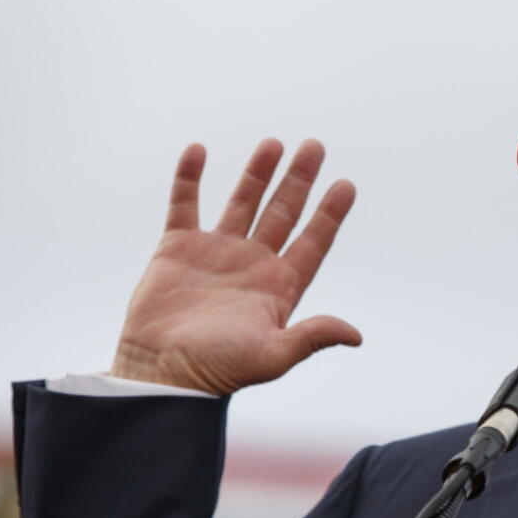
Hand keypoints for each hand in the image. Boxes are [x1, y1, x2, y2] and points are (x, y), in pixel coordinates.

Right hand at [110, 139, 360, 394]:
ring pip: (242, 202)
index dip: (329, 214)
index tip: (347, 185)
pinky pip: (184, 204)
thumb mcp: (273, 356)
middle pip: (283, 213)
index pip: (313, 242)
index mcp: (279, 286)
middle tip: (315, 146)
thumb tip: (356, 335)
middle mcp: (252, 264)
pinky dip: (189, 178)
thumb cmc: (219, 370)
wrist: (162, 373)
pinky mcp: (177, 248)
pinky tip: (198, 150)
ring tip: (274, 143)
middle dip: (299, 180)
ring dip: (257, 173)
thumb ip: (312, 337)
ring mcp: (216, 253)